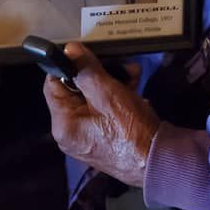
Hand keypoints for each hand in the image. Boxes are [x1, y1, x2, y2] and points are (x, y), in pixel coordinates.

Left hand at [44, 41, 159, 185]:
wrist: (156, 160)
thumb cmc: (128, 127)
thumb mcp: (107, 92)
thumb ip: (86, 69)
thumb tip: (69, 49)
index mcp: (63, 124)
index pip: (53, 84)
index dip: (68, 65)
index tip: (88, 53)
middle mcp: (70, 132)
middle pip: (75, 90)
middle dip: (99, 73)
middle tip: (119, 63)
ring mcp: (86, 136)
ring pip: (93, 98)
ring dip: (112, 82)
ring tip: (133, 72)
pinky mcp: (103, 138)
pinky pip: (103, 110)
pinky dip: (117, 97)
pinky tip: (134, 88)